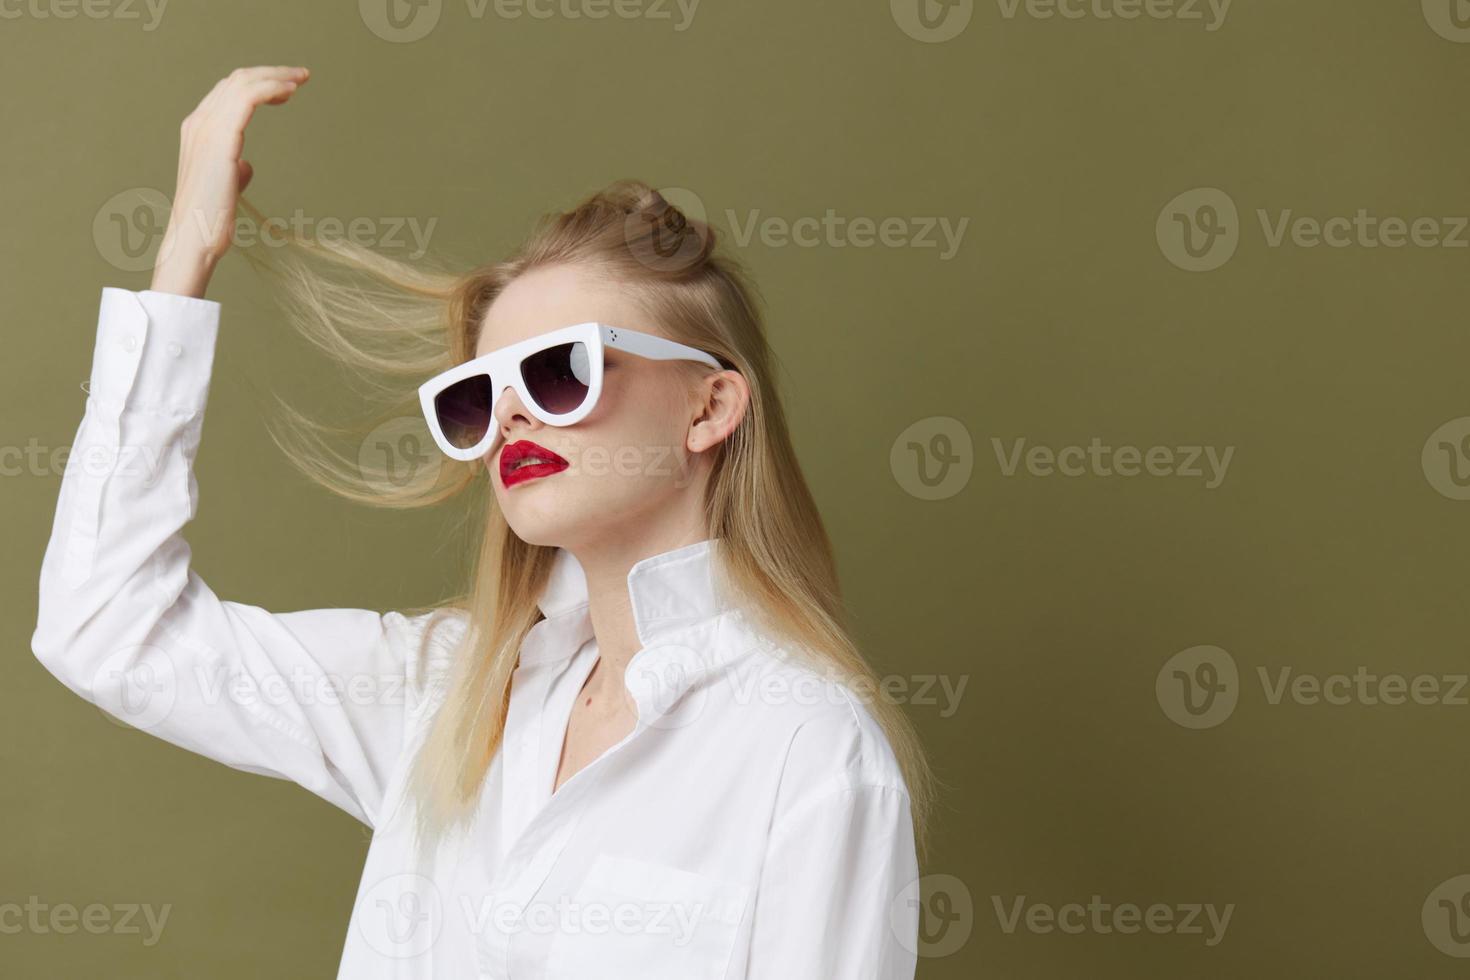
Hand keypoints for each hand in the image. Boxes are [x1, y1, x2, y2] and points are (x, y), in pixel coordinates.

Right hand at [150, 65, 309, 297]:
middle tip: (301, 76)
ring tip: (300, 79)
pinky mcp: (220, 139)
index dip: (258, 84)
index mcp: (198, 132)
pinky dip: (270, 88)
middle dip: (271, 73)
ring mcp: (206, 129)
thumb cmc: (210, 220)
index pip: (228, 93)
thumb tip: (246, 166)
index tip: (287, 88)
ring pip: (243, 84)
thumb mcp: (224, 188)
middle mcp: (198, 123)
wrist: (195, 239)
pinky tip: (289, 91)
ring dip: (275, 76)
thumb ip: (234, 170)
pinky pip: (247, 98)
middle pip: (236, 81)